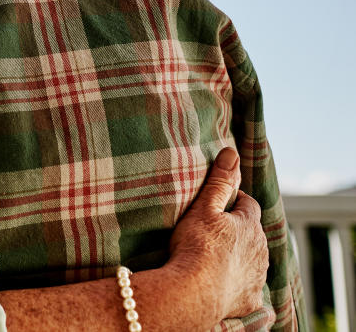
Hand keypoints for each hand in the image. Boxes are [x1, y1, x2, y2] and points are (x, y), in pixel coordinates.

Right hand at [167, 147, 268, 322]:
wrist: (193, 292)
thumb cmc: (195, 246)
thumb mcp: (204, 207)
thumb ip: (219, 181)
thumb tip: (232, 153)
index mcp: (250, 226)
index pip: (249, 206)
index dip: (236, 202)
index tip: (220, 204)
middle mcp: (260, 251)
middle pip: (253, 234)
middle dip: (240, 230)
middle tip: (215, 230)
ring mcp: (257, 277)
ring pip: (253, 260)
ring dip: (241, 256)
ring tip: (217, 257)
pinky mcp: (250, 299)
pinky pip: (248, 288)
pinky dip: (239, 284)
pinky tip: (224, 285)